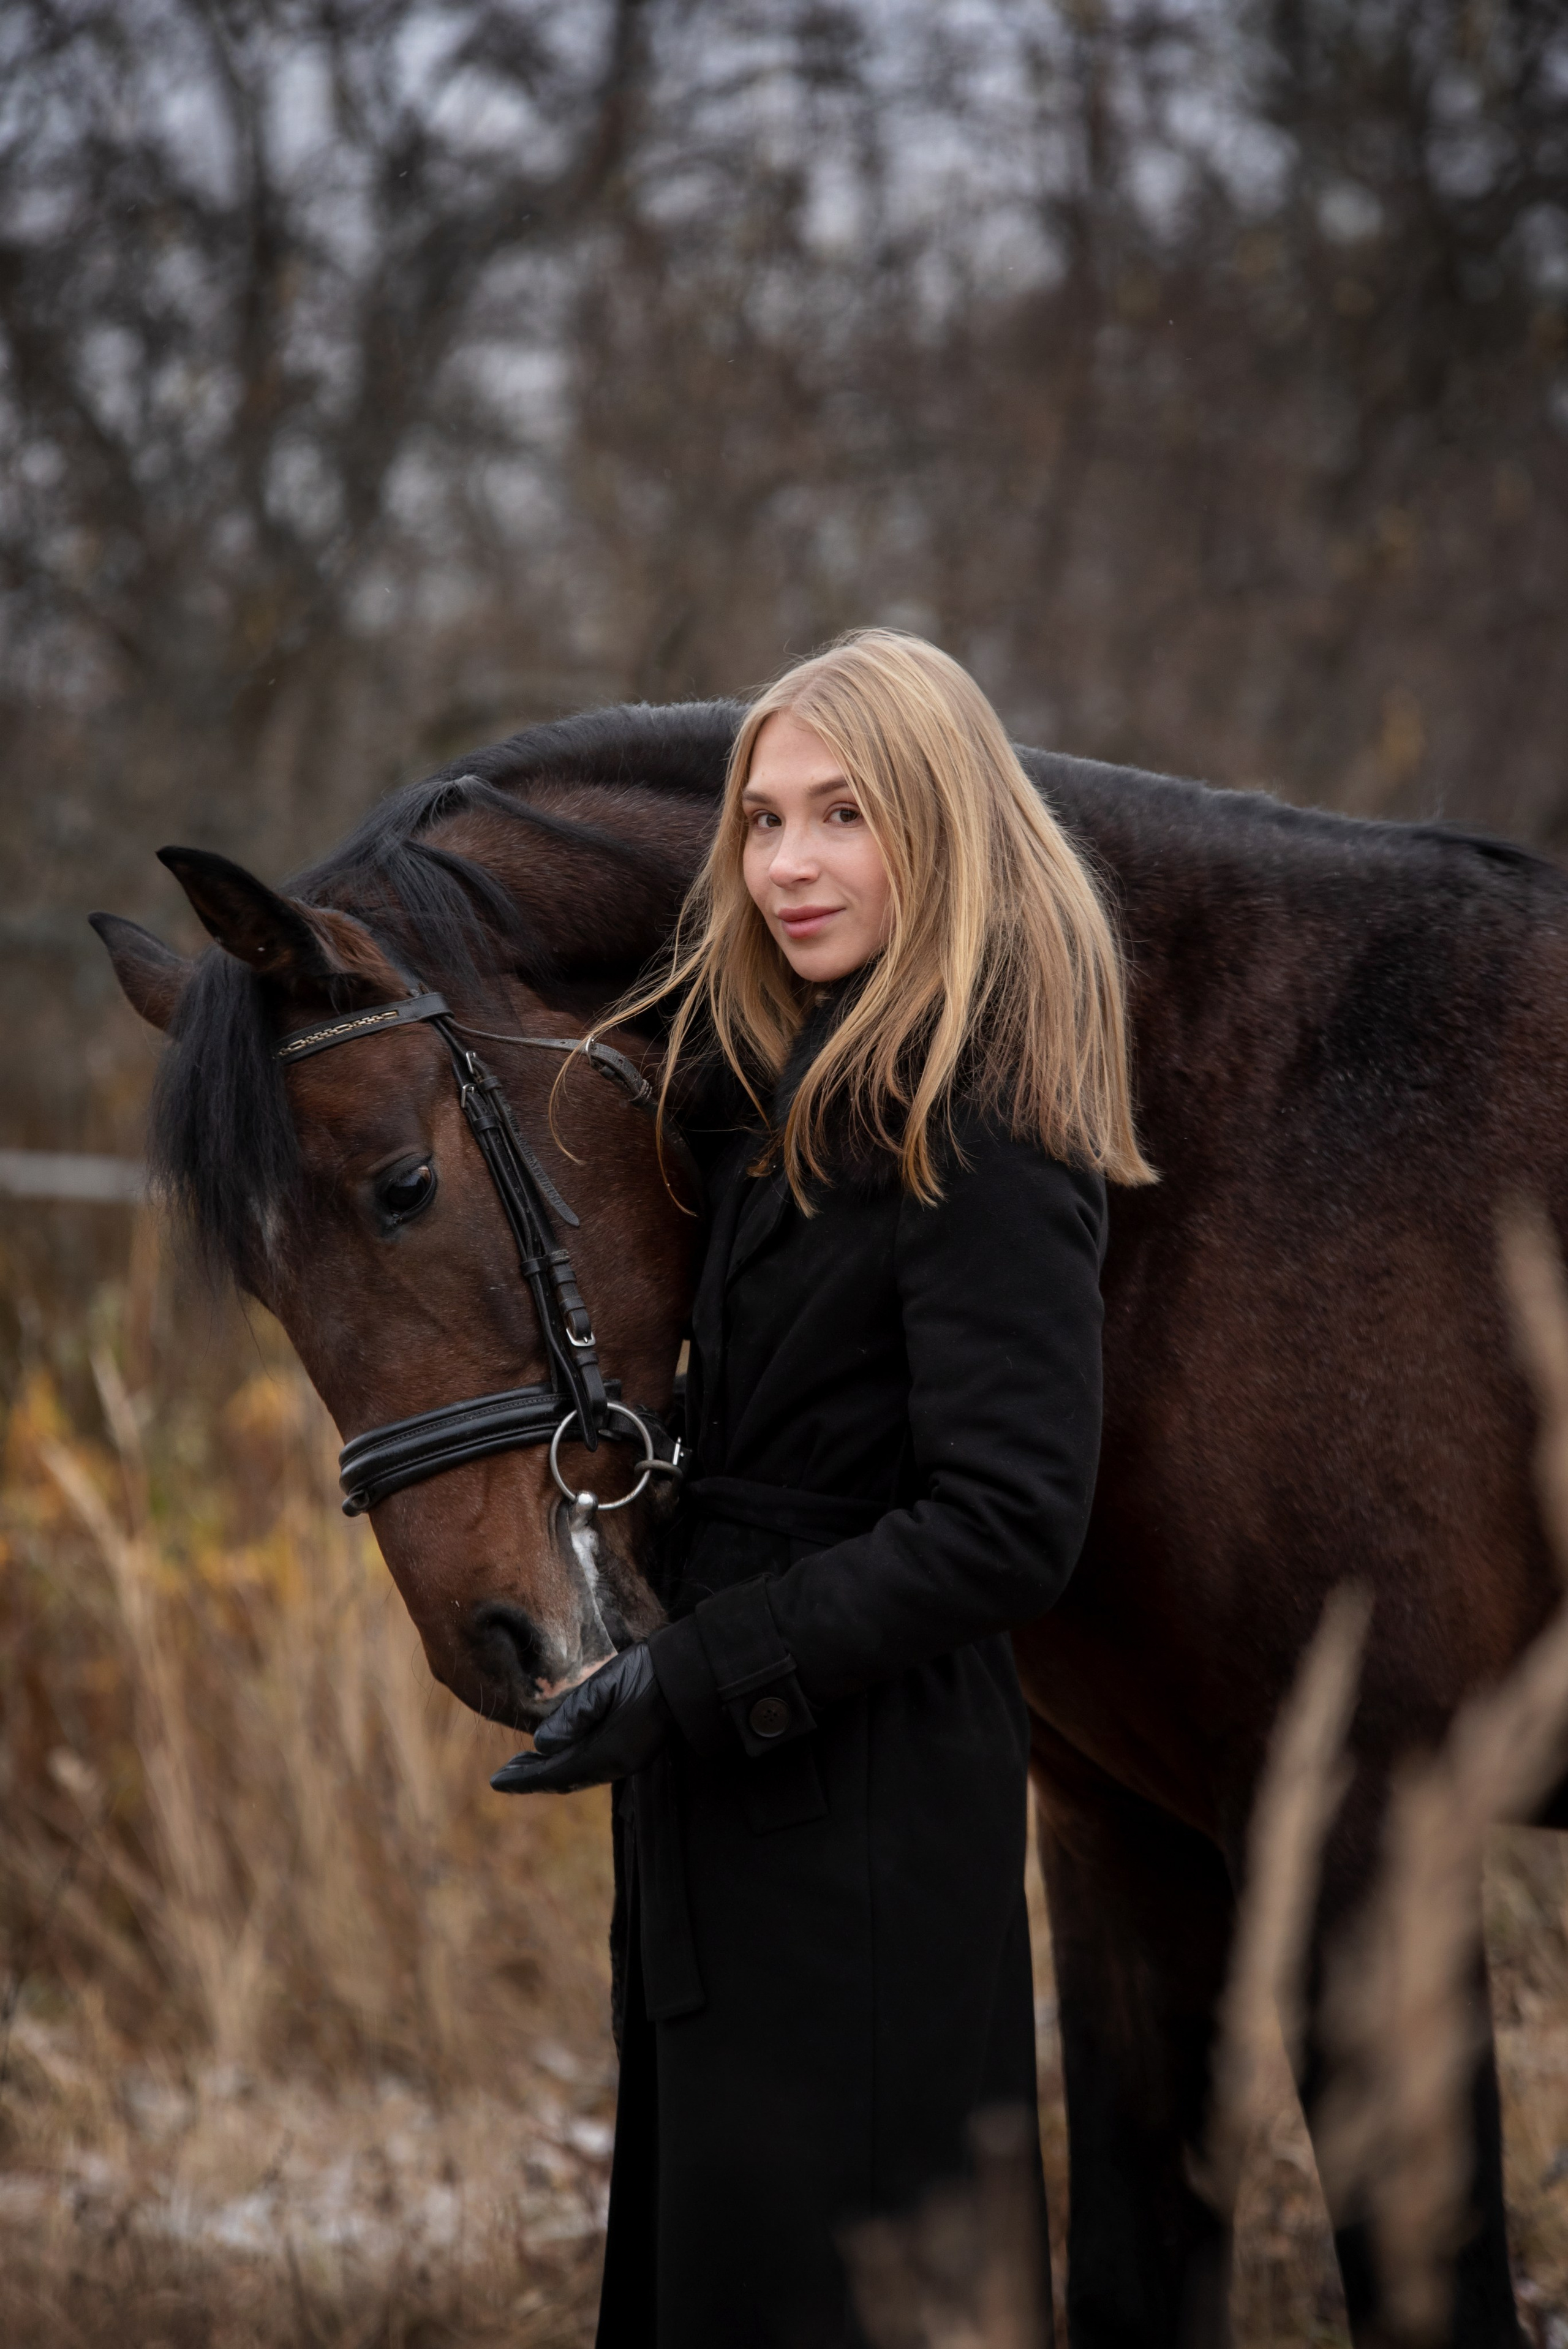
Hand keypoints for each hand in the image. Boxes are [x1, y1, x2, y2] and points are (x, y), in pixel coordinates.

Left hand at [491, 1641, 669, 1794]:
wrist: (689, 1673)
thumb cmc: (647, 1672)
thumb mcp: (605, 1685)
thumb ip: (573, 1715)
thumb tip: (541, 1743)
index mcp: (607, 1751)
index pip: (555, 1772)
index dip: (524, 1779)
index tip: (496, 1782)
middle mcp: (615, 1763)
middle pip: (565, 1778)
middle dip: (533, 1777)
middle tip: (503, 1777)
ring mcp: (627, 1759)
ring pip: (578, 1773)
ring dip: (550, 1771)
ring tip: (525, 1764)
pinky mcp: (634, 1749)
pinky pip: (592, 1766)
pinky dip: (569, 1764)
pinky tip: (561, 1753)